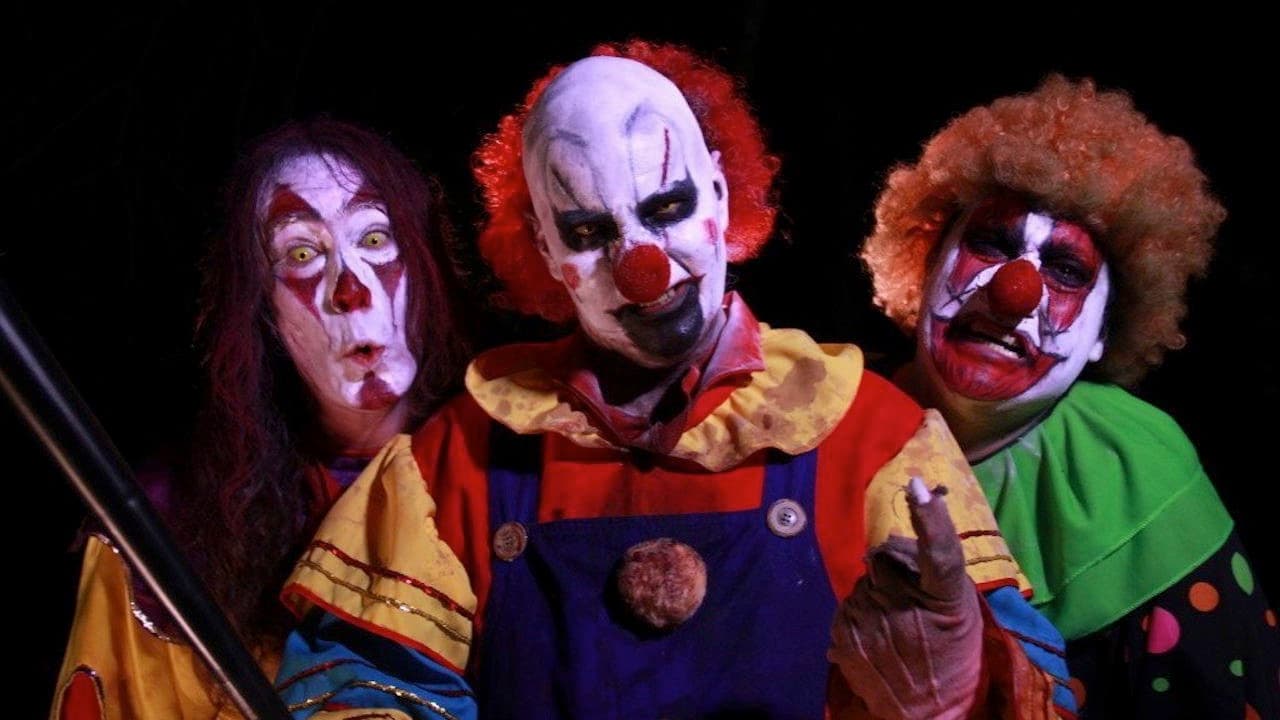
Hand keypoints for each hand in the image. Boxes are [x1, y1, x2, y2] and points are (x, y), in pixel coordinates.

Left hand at [829, 477, 983, 719]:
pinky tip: (877, 634)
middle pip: (886, 556)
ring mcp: (869, 623)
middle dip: (895, 564)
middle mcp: (905, 607)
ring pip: (864, 579)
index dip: (930, 518)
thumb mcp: (962, 612)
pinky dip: (860, 611)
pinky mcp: (842, 636)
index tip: (918, 486)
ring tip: (896, 623)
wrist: (926, 714)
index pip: (940, 553)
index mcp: (945, 601)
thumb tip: (901, 538)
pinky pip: (847, 602)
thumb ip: (935, 572)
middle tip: (911, 593)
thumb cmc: (953, 657)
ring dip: (877, 590)